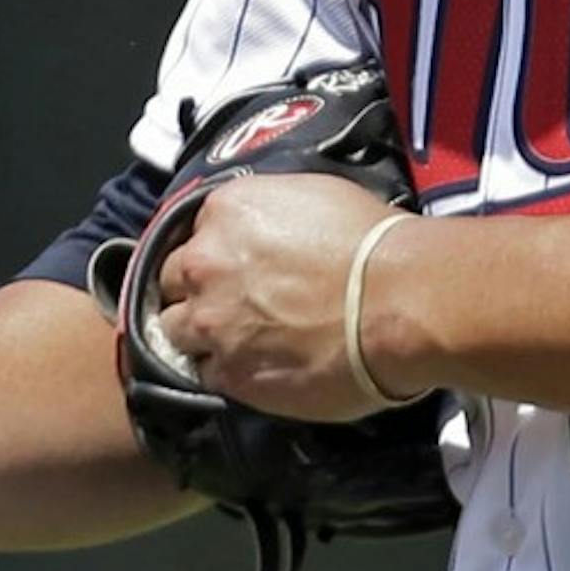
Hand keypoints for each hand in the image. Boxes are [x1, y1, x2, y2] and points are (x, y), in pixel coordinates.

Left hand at [155, 175, 390, 421]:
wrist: (398, 303)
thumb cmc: (373, 245)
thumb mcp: (313, 197)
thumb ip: (268, 214)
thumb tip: (266, 236)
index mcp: (222, 211)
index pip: (191, 235)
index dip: (212, 256)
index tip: (232, 270)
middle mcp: (203, 263)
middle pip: (171, 283)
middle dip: (195, 294)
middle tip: (230, 308)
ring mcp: (210, 322)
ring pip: (175, 333)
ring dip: (198, 337)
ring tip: (236, 344)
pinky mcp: (228, 374)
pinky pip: (205, 374)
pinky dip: (224, 373)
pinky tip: (254, 370)